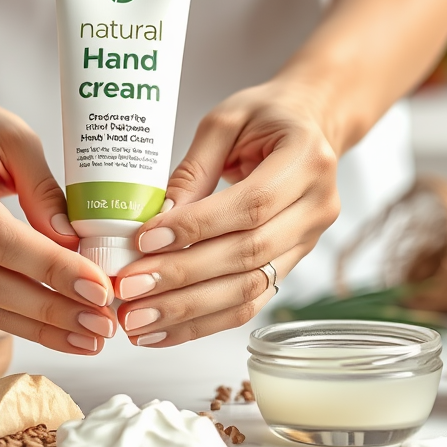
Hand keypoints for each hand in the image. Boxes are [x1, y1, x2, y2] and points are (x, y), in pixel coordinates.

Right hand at [0, 94, 116, 353]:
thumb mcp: (17, 139)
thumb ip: (43, 189)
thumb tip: (74, 242)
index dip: (48, 266)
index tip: (97, 286)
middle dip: (50, 308)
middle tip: (102, 323)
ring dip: (41, 327)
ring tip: (91, 338)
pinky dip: (26, 322)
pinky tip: (64, 332)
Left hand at [114, 81, 341, 345]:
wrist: (313, 125)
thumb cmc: (267, 116)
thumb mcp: (226, 121)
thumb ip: (193, 169)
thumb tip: (155, 218)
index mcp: (306, 159)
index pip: (251, 204)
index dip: (198, 227)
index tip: (146, 239)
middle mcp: (316, 207)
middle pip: (249, 254)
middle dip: (184, 276)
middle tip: (130, 288)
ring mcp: (309, 241)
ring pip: (249, 289)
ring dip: (189, 311)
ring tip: (138, 320)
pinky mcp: (291, 264)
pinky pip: (249, 302)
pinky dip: (204, 323)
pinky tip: (163, 331)